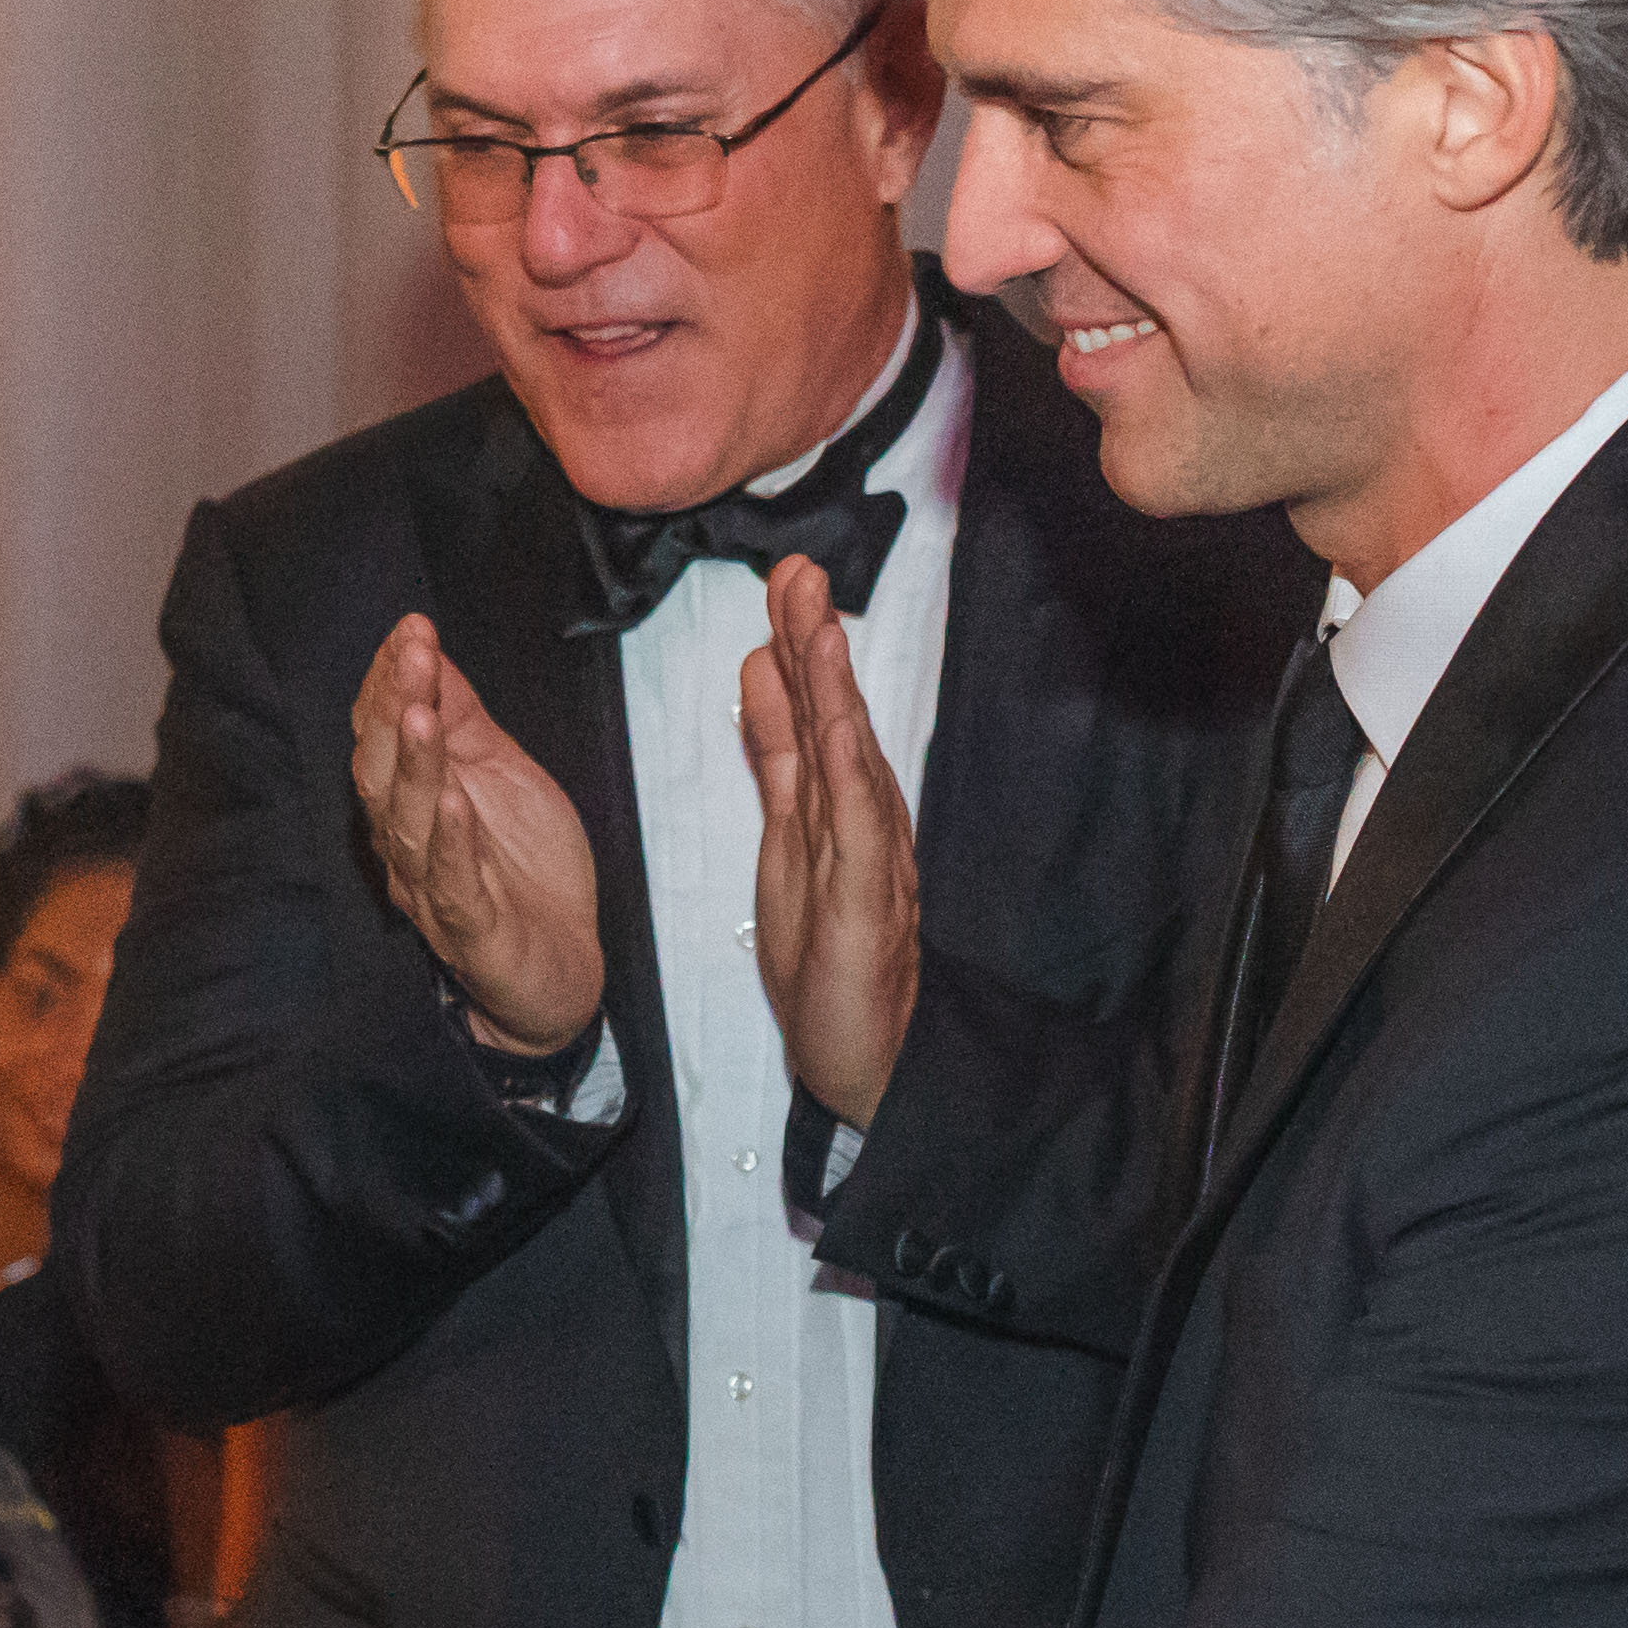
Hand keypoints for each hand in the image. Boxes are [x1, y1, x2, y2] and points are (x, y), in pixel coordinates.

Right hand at [349, 618, 607, 1061]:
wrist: (559, 970)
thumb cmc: (525, 871)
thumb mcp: (502, 774)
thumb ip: (465, 720)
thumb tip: (430, 651)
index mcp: (410, 804)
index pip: (382, 736)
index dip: (390, 682)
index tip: (410, 628)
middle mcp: (406, 845)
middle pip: (382, 772)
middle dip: (394, 707)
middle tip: (410, 652)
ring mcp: (433, 890)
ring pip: (407, 823)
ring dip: (415, 766)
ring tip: (421, 713)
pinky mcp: (471, 932)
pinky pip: (451, 885)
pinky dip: (451, 842)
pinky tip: (456, 801)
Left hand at [735, 558, 919, 1128]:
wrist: (865, 1056)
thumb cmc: (829, 957)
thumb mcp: (787, 837)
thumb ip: (778, 756)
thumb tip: (759, 675)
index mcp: (831, 801)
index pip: (811, 709)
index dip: (797, 643)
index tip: (781, 578)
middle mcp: (857, 818)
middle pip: (834, 716)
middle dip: (815, 641)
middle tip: (796, 570)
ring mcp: (868, 857)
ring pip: (852, 759)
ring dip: (836, 691)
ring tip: (820, 623)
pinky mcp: (868, 904)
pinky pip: (860, 832)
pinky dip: (852, 775)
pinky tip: (843, 728)